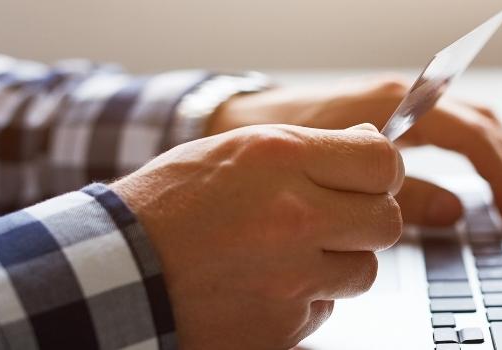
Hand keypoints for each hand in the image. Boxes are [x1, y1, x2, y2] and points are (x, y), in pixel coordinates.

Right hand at [110, 124, 403, 348]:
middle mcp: (294, 216)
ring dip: (338, 262)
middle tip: (334, 219)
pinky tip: (265, 284)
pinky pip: (326, 308)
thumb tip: (370, 147)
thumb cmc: (166, 210)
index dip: (381, 172)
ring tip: (287, 254)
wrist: (115, 276)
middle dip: (367, 219)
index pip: (383, 162)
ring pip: (364, 270)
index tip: (369, 178)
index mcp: (281, 159)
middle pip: (386, 220)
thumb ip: (307, 149)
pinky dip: (305, 299)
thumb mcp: (235, 152)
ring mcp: (293, 276)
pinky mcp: (286, 325)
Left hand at [209, 77, 501, 228]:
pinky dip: (489, 158)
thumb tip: (456, 212)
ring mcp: (412, 106)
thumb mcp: (342, 177)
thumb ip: (401, 195)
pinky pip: (463, 132)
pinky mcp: (406, 119)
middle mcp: (413, 99)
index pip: (475, 138)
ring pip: (482, 128)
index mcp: (401, 106)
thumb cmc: (283, 148)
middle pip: (491, 130)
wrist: (245, 122)